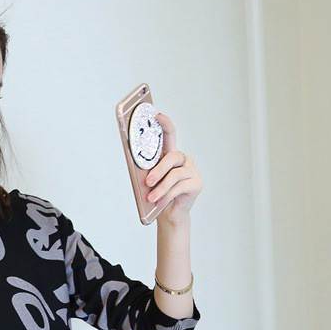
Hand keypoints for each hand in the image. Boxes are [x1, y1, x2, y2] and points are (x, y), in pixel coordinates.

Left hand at [143, 111, 202, 227]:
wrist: (169, 214)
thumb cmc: (157, 194)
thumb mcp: (149, 181)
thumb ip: (145, 170)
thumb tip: (133, 163)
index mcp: (171, 155)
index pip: (170, 135)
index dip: (165, 123)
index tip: (156, 115)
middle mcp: (183, 160)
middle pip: (172, 157)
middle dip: (158, 170)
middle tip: (147, 182)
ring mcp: (192, 171)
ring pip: (174, 175)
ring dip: (161, 189)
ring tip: (151, 199)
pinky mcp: (197, 183)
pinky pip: (179, 188)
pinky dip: (167, 196)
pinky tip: (159, 204)